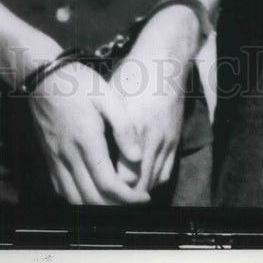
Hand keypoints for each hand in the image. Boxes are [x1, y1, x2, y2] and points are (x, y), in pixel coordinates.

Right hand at [27, 60, 150, 204]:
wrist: (43, 77)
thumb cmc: (79, 83)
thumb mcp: (108, 96)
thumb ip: (124, 127)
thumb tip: (137, 157)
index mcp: (87, 141)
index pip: (108, 184)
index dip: (128, 198)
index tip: (143, 198)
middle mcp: (69, 156)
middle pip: (92, 199)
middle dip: (117, 207)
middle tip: (135, 203)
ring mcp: (56, 159)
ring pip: (75, 199)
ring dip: (97, 208)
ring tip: (117, 203)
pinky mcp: (49, 158)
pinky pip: (62, 190)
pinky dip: (78, 200)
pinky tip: (92, 194)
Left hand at [109, 5, 197, 191]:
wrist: (165, 62)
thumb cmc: (133, 75)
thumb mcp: (111, 96)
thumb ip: (103, 125)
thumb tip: (88, 150)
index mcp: (134, 127)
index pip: (123, 176)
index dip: (109, 188)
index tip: (95, 190)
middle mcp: (153, 138)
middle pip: (139, 184)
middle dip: (122, 196)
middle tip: (104, 200)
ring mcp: (166, 141)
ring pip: (153, 182)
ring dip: (137, 192)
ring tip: (118, 195)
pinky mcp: (175, 140)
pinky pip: (165, 173)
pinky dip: (151, 182)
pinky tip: (138, 181)